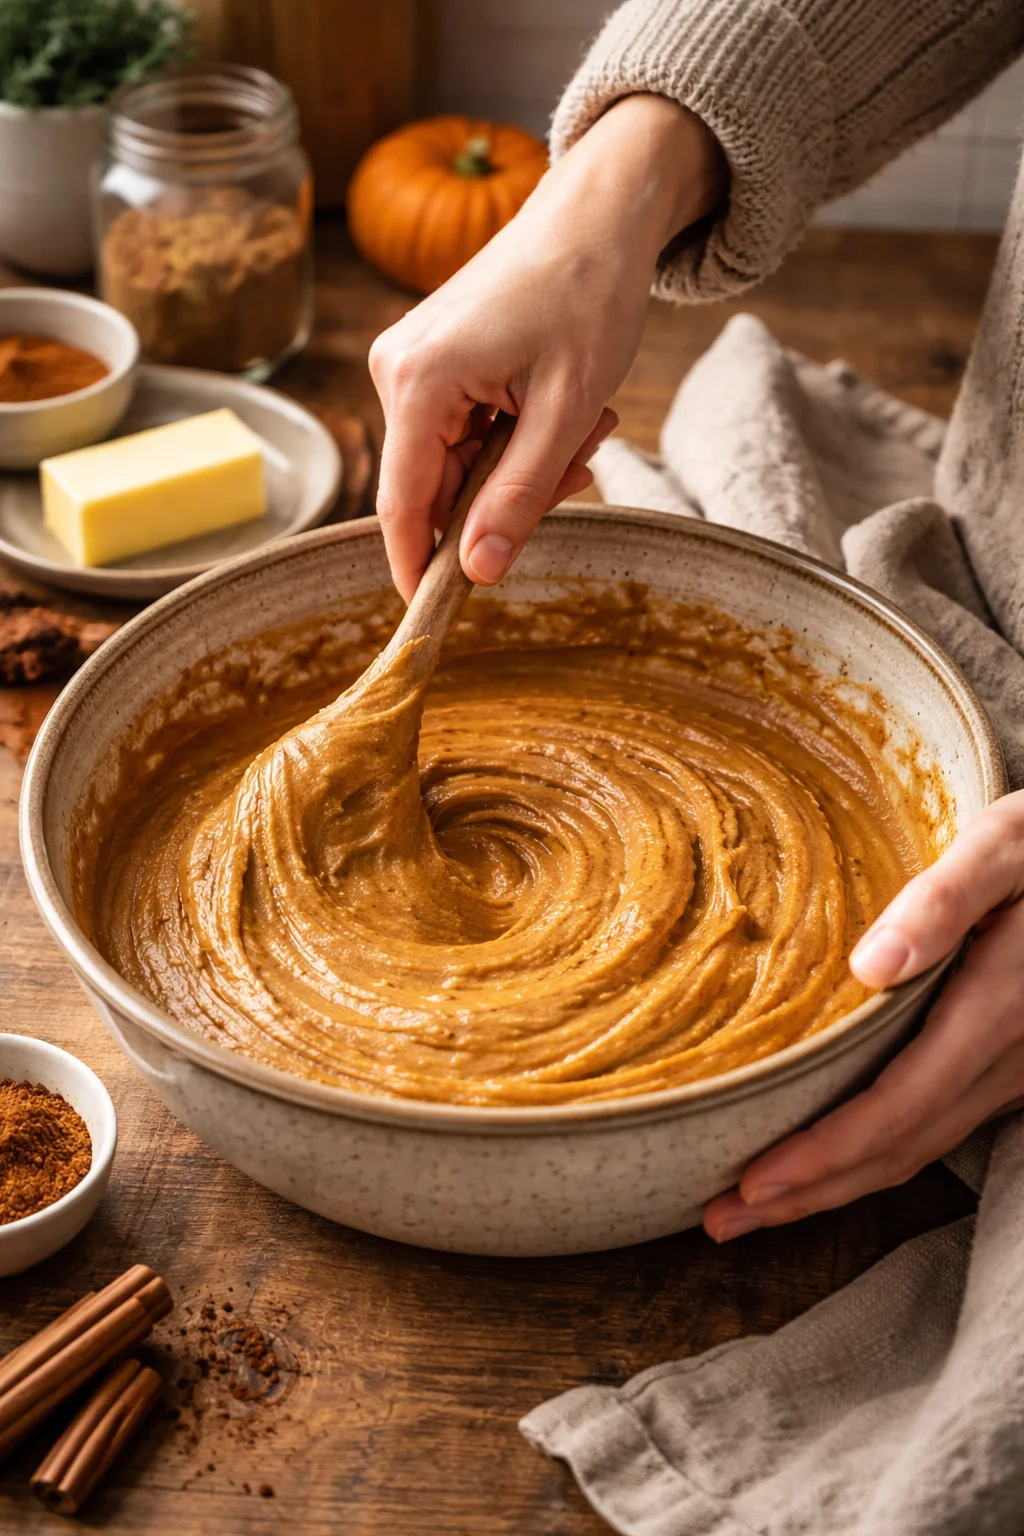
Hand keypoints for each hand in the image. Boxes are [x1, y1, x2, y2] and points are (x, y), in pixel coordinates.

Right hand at [369, 94, 726, 600]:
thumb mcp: (566, 412)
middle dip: (507, 497)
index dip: (418, 567)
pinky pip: (463, 432)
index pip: (404, 505)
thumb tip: (477, 574)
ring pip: (457, 462)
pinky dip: (514, 437)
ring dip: (521, 464)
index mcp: (419, 380)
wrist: (598, 213)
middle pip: (436, 486)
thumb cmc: (589, 295)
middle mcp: (397, 369)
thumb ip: (518, 498)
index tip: (435, 618)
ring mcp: (410, 362)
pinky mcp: (432, 359)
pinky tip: (559, 408)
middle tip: (580, 470)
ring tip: (584, 424)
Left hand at [704, 789, 1023, 1240]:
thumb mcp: (1006, 847)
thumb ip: (945, 900)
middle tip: (722, 1218)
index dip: (823, 1155)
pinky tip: (832, 1157)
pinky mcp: (1010, 1063)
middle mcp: (1010, 1059)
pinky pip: (936, 1127)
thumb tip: (873, 964)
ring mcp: (1015, 1070)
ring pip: (920, 1149)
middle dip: (810, 1193)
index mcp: (998, 1010)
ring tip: (758, 1207)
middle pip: (900, 1149)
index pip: (897, 1109)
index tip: (752, 1182)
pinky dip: (875, 1156)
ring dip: (837, 1186)